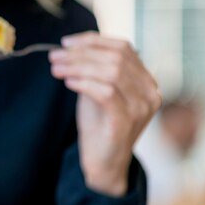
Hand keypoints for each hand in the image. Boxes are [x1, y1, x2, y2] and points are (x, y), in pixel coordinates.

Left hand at [49, 32, 160, 195]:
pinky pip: (105, 93)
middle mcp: (150, 92)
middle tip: (54, 56)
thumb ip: (94, 69)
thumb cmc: (99, 125)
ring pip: (111, 72)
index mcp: (146, 81)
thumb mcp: (97, 90)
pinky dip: (84, 83)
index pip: (124, 48)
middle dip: (81, 53)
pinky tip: (67, 82)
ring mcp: (141, 107)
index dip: (93, 41)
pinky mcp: (126, 121)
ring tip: (56, 68)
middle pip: (116, 58)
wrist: (103, 163)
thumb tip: (73, 45)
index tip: (66, 42)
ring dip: (78, 66)